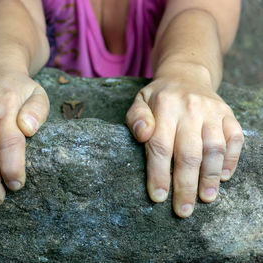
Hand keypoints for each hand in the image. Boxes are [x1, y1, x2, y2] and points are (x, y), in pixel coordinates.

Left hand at [126, 77, 243, 216]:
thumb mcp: (140, 101)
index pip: (160, 146)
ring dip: (210, 177)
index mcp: (164, 106)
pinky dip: (231, 160)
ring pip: (214, 148)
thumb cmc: (159, 97)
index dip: (159, 174)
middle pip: (188, 153)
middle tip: (183, 210)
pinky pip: (234, 139)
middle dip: (185, 185)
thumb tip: (142, 135)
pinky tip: (223, 178)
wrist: (186, 75)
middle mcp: (190, 108)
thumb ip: (136, 118)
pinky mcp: (228, 114)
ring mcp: (212, 111)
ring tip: (205, 198)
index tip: (158, 197)